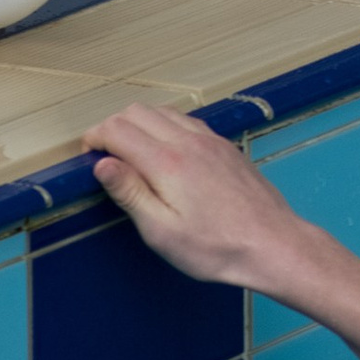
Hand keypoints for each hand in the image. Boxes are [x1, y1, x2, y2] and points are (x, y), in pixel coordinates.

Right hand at [88, 103, 313, 297]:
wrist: (272, 243)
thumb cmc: (214, 247)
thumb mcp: (161, 231)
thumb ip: (130, 192)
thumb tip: (101, 163)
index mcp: (167, 162)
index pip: (118, 129)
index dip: (95, 137)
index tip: (87, 156)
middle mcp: (188, 140)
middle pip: (138, 111)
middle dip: (113, 126)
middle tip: (105, 154)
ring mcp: (210, 139)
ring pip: (163, 111)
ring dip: (139, 123)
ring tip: (130, 152)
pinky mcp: (225, 146)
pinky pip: (186, 120)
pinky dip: (165, 125)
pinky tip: (165, 151)